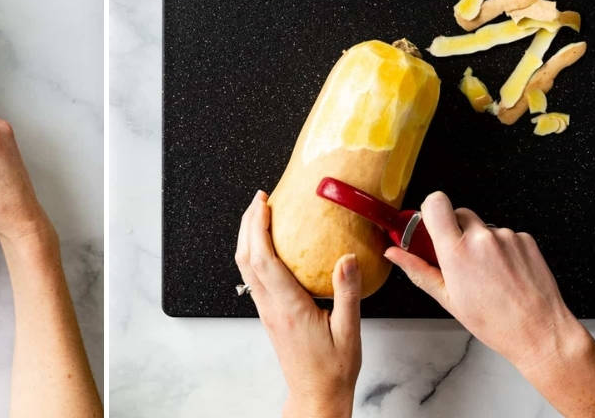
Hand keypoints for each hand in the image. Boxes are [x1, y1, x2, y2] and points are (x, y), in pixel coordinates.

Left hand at [235, 191, 360, 417]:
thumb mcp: (349, 331)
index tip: (264, 204)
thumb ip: (347, 293)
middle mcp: (271, 307)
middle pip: (246, 258)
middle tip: (260, 199)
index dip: (260, 228)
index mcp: (289, 308)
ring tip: (260, 214)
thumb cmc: (333, 369)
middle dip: (248, 224)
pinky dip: (256, 253)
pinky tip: (270, 245)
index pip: (265, 260)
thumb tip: (348, 258)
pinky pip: (254, 277)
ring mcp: (267, 311)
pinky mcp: (269, 314)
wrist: (316, 395)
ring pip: (246, 268)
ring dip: (248, 237)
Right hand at [383, 191, 581, 372]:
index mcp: (456, 252)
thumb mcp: (447, 299)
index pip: (436, 203)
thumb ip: (418, 269)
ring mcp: (507, 237)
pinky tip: (505, 274)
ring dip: (480, 243)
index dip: (430, 210)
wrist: (540, 331)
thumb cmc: (495, 322)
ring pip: (483, 227)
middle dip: (455, 232)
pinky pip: (505, 235)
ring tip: (488, 275)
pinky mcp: (526, 239)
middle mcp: (482, 238)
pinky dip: (502, 249)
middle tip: (459, 259)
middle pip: (459, 213)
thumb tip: (394, 253)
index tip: (430, 226)